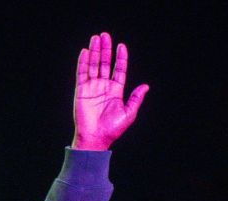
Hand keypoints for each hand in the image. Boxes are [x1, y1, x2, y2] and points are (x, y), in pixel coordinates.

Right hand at [71, 32, 148, 150]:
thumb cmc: (112, 129)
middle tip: (105, 35)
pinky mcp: (81, 90)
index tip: (122, 46)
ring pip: (94, 65)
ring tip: (96, 38)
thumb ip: (136, 98)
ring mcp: (92, 87)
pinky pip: (82, 73)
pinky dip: (83, 62)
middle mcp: (104, 86)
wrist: (96, 138)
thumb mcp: (129, 113)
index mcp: (116, 91)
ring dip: (95, 51)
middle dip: (106, 49)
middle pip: (105, 63)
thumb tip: (146, 86)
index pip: (119, 70)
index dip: (120, 58)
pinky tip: (86, 51)